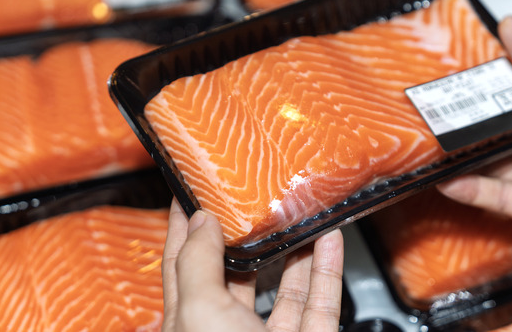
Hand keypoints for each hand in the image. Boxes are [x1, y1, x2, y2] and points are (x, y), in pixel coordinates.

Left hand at [161, 199, 344, 331]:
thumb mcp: (198, 312)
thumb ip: (199, 263)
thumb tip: (198, 220)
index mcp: (189, 323)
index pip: (182, 264)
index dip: (181, 228)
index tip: (186, 192)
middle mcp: (227, 331)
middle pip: (235, 273)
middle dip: (245, 235)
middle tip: (253, 198)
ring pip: (283, 286)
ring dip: (294, 248)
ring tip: (299, 214)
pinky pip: (319, 303)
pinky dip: (326, 270)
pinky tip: (329, 241)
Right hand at [438, 17, 511, 286]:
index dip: (488, 88)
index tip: (457, 77)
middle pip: (500, 132)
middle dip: (469, 124)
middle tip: (436, 112)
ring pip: (494, 166)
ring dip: (464, 158)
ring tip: (434, 145)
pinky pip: (499, 199)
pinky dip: (472, 190)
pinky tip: (450, 179)